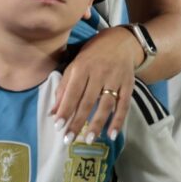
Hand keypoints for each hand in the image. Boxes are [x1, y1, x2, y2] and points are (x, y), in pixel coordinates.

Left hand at [50, 26, 138, 142]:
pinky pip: (124, 105)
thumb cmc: (92, 55)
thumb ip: (63, 88)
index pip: (72, 92)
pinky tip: (111, 134)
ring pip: (106, 104)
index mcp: (82, 67)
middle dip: (78, 121)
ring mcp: (115, 79)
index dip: (65, 109)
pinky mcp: (128, 85)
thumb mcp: (75, 65)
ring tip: (89, 139)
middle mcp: (99, 73)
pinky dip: (118, 120)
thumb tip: (52, 112)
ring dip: (97, 123)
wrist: (120, 41)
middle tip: (69, 140)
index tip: (58, 126)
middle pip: (87, 101)